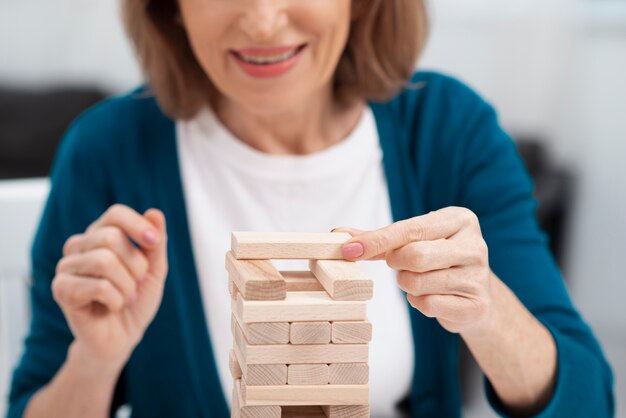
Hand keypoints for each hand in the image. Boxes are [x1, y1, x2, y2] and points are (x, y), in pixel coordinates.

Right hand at [52, 204, 167, 369]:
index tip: (154, 243)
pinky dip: (116, 299)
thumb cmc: (136, 300)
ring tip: (126, 297)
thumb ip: (155, 243)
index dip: (138, 225)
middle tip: (137, 283)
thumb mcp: (154, 270)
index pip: (115, 214)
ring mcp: (66, 267)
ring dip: (127, 285)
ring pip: (104, 261)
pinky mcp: (61, 289)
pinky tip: (112, 307)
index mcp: (100, 234)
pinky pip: (98, 286)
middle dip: (136, 265)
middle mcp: (79, 246)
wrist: (122, 337)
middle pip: (111, 238)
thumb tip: (155, 212)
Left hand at [335, 207, 492, 334]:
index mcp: (459, 219)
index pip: (410, 229)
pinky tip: (431, 296)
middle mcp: (475, 244)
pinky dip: (419, 302)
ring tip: (418, 279)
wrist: (475, 292)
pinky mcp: (477, 305)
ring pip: (418, 283)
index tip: (349, 250)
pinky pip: (428, 305)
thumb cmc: (437, 259)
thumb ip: (377, 238)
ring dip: (407, 284)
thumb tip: (337, 235)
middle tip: (400, 265)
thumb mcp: (413, 240)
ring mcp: (479, 276)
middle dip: (397, 264)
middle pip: (415, 256)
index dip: (376, 240)